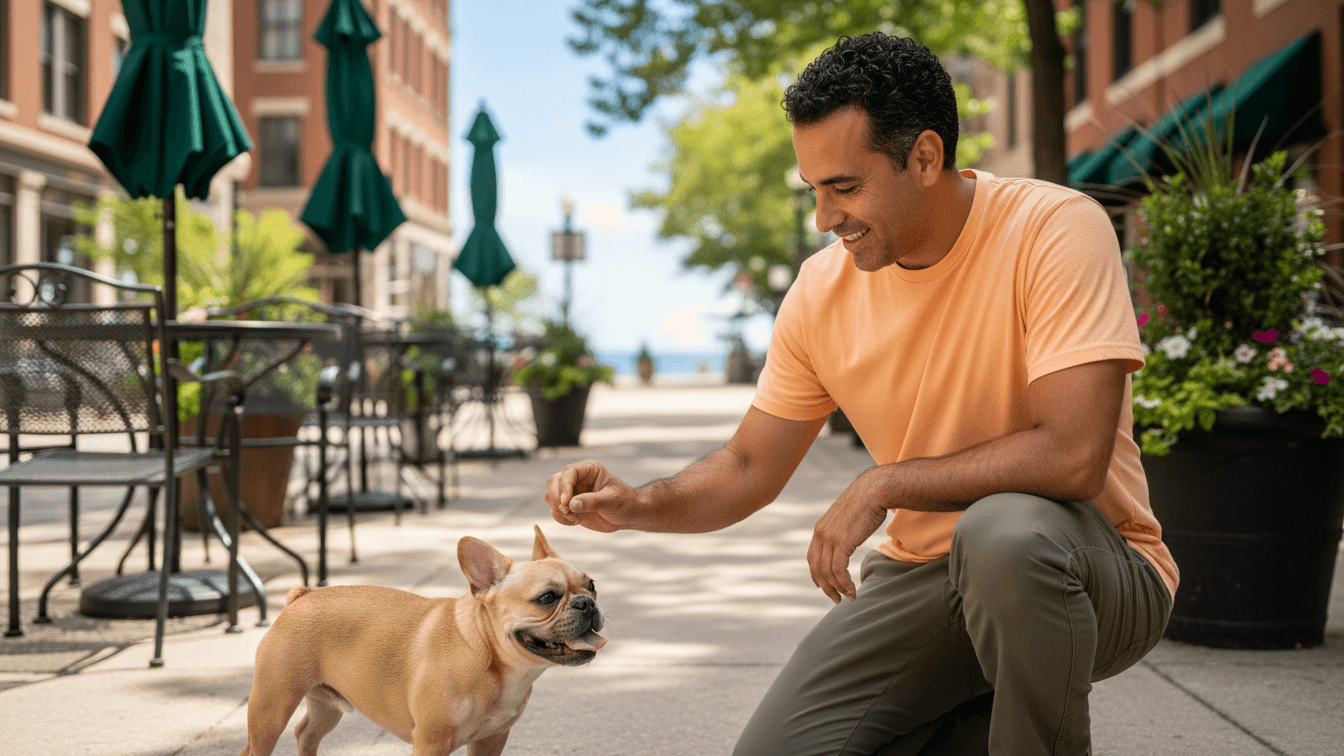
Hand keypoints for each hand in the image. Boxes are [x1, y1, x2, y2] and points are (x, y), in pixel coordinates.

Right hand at [545, 460, 637, 532]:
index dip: (564, 486)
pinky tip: (575, 522)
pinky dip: (560, 518)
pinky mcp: (569, 505)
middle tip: (568, 512)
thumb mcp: (611, 501)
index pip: (568, 472)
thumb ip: (592, 501)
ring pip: (551, 495)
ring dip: (558, 509)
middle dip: (557, 498)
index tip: (567, 503)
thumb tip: (571, 504)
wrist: (627, 515)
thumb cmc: (624, 503)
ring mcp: (572, 492)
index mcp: (589, 470)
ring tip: (575, 518)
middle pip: (554, 481)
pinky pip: (554, 509)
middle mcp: (578, 478)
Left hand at [808, 475, 887, 603]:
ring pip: (827, 572)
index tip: (824, 586)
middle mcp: (821, 534)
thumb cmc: (866, 503)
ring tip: (849, 597)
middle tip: (837, 599)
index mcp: (820, 529)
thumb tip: (848, 539)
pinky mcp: (842, 542)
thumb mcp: (848, 518)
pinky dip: (844, 584)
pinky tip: (853, 590)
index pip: (812, 557)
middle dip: (826, 587)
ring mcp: (830, 538)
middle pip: (817, 569)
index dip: (816, 574)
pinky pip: (838, 570)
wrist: (874, 491)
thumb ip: (843, 530)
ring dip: (838, 588)